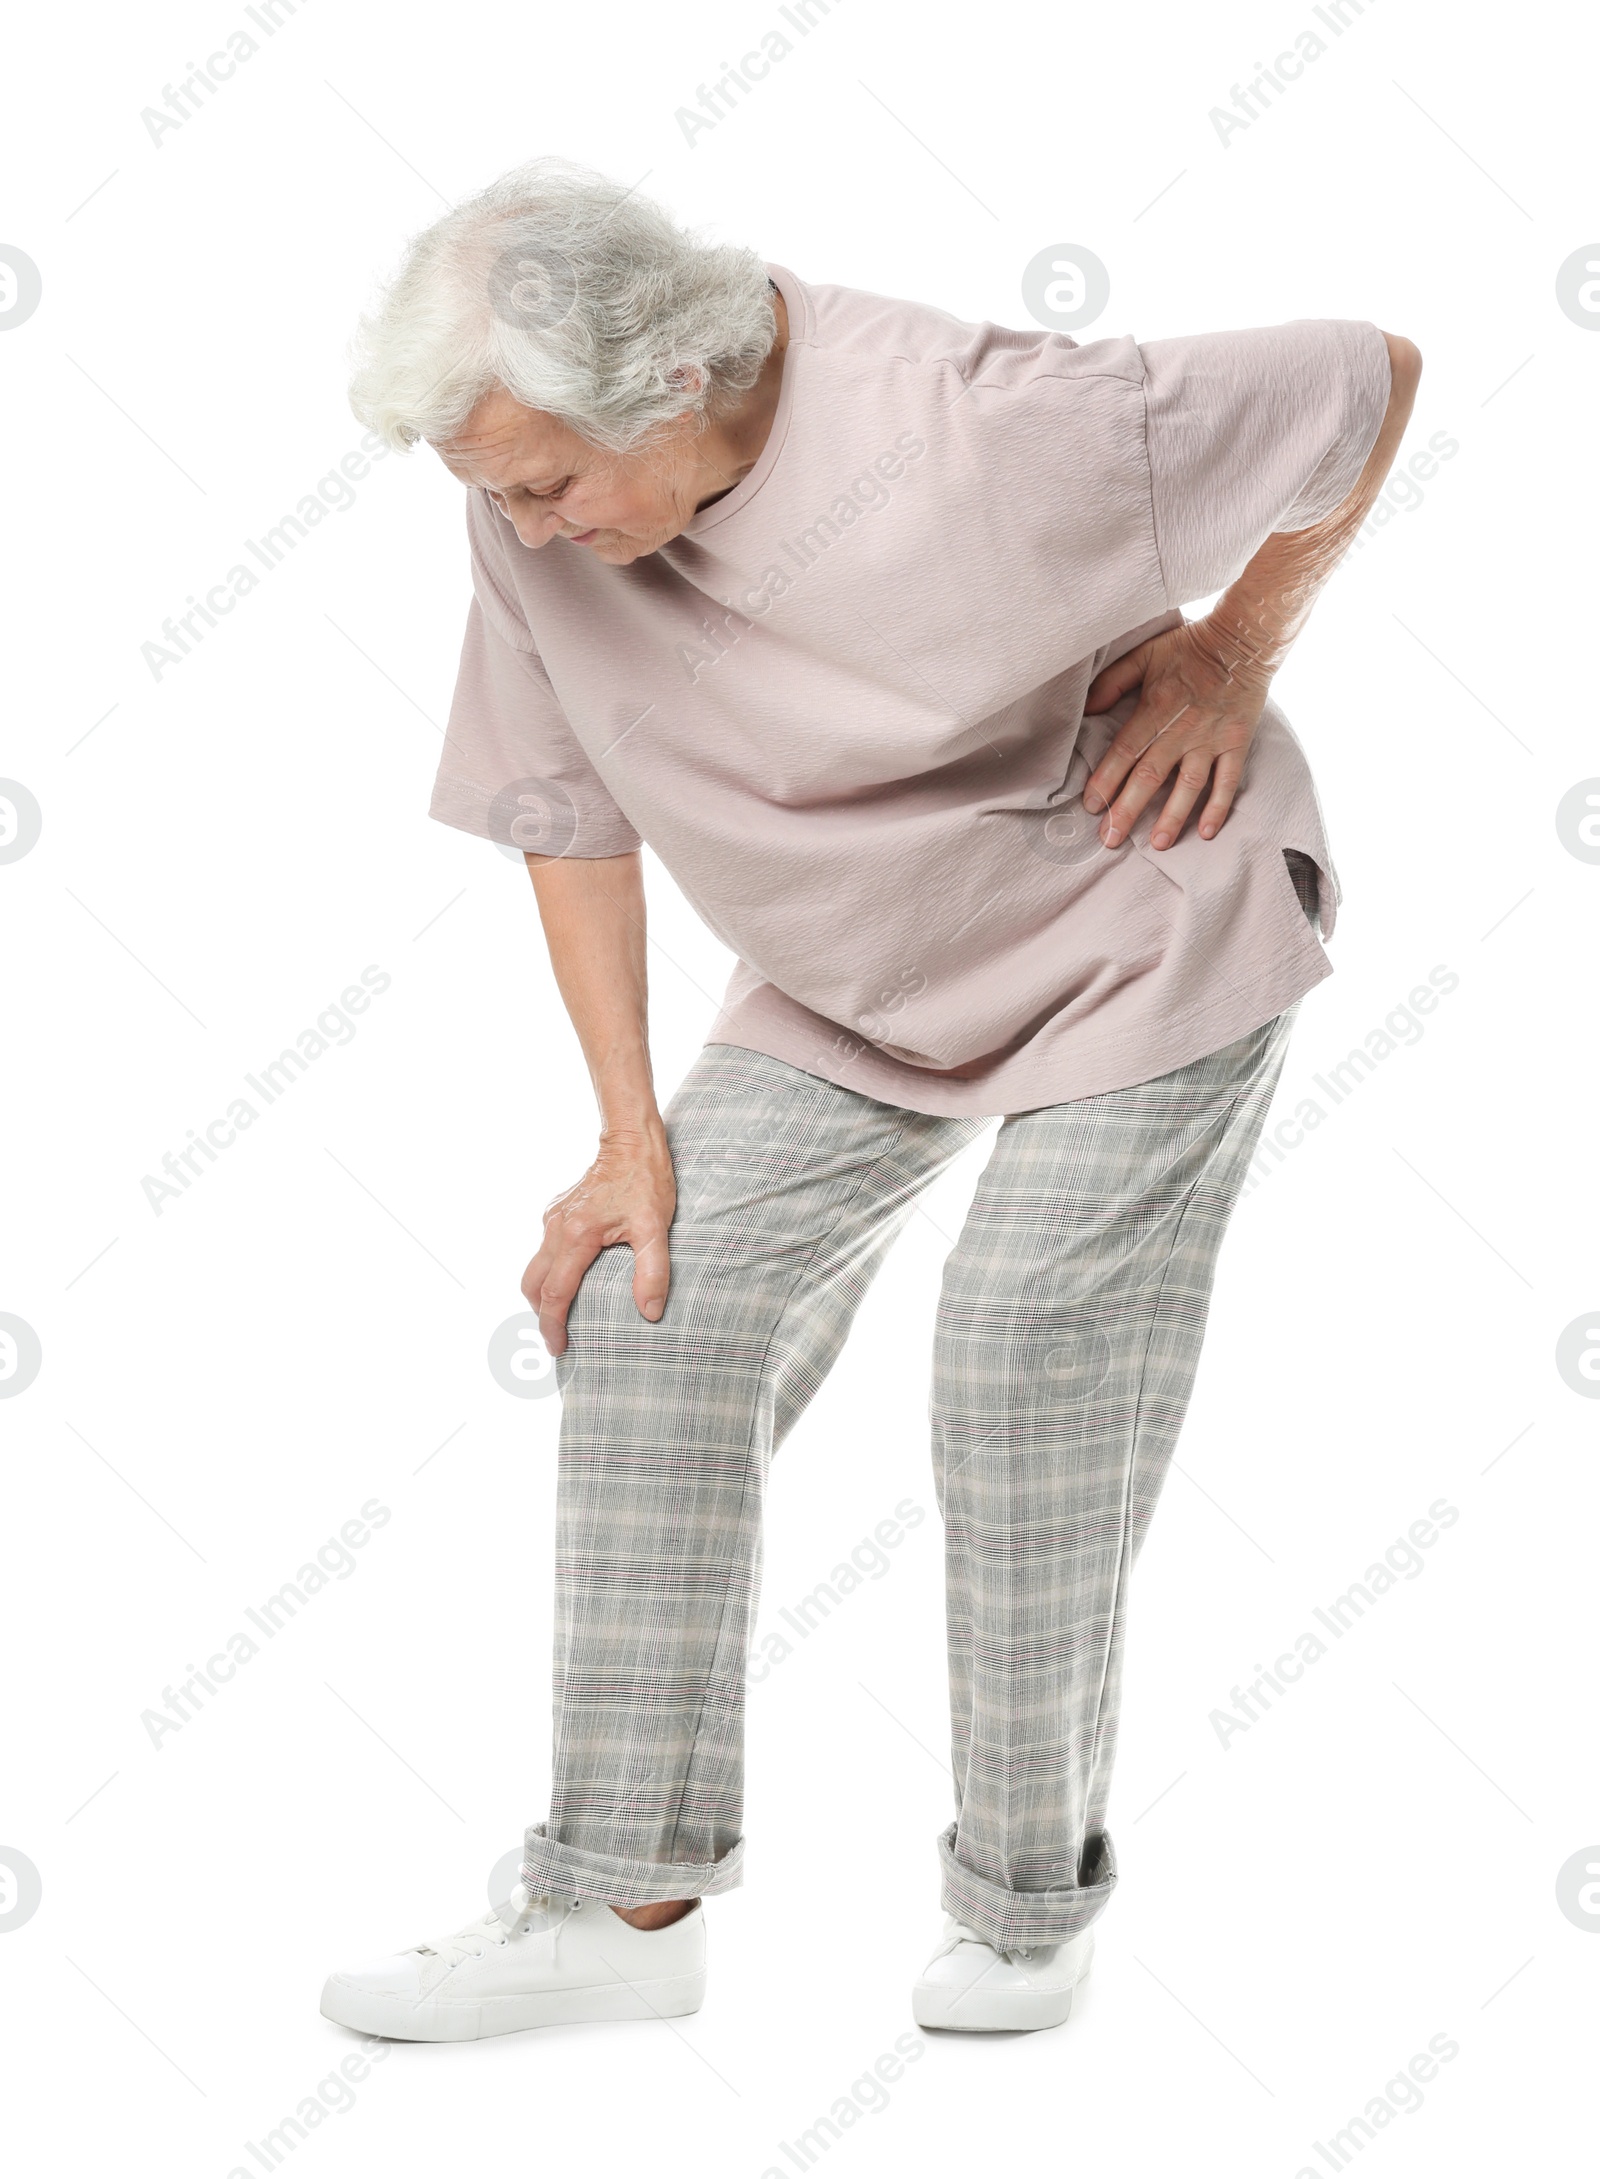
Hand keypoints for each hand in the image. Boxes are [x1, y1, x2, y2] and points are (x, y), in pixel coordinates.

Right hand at [521, 1125, 675, 1355]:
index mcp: (577, 1237)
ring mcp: (553, 1218)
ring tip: (564, 1313)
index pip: (555, 1293)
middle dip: (540, 1314)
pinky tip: (572, 1278)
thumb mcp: (656, 1228)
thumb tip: (650, 1312)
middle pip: (533, 1283)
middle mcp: (556, 1228)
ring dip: (543, 1292)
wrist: (630, 1141)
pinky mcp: (557, 1210)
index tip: (558, 1348)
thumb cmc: (646, 1182)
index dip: (553, 1325)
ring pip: (535, 1266)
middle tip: (558, 1337)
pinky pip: (545, 1249)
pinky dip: (550, 1270)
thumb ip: (653, 1272)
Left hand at [1080, 615, 1274, 849]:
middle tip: (1111, 839)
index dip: (1106, 780)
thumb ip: (1113, 681)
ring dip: (1172, 816)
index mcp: (1155, 709)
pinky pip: (1228, 781)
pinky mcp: (1237, 744)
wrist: (1243, 639)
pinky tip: (1207, 832)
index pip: (1125, 751)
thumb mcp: (1144, 653)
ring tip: (1157, 844)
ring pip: (1188, 785)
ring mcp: (1212, 739)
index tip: (1092, 806)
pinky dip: (1218, 807)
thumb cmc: (1189, 646)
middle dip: (1128, 809)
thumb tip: (1086, 708)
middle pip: (1150, 776)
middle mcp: (1182, 729)